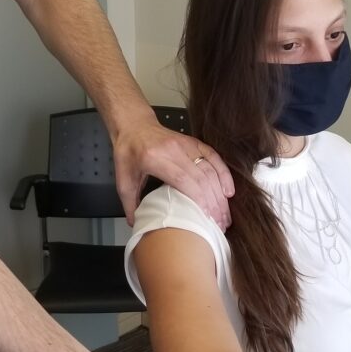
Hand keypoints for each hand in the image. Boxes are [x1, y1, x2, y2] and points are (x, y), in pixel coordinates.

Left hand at [112, 115, 233, 228]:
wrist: (134, 125)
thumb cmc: (128, 152)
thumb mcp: (122, 180)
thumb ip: (130, 204)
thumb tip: (137, 226)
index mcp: (155, 158)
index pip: (183, 180)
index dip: (198, 199)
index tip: (206, 219)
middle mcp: (174, 150)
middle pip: (201, 177)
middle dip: (213, 203)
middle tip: (219, 224)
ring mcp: (186, 144)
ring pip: (210, 169)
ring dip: (220, 193)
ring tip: (224, 215)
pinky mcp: (194, 142)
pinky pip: (214, 157)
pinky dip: (223, 174)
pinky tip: (228, 191)